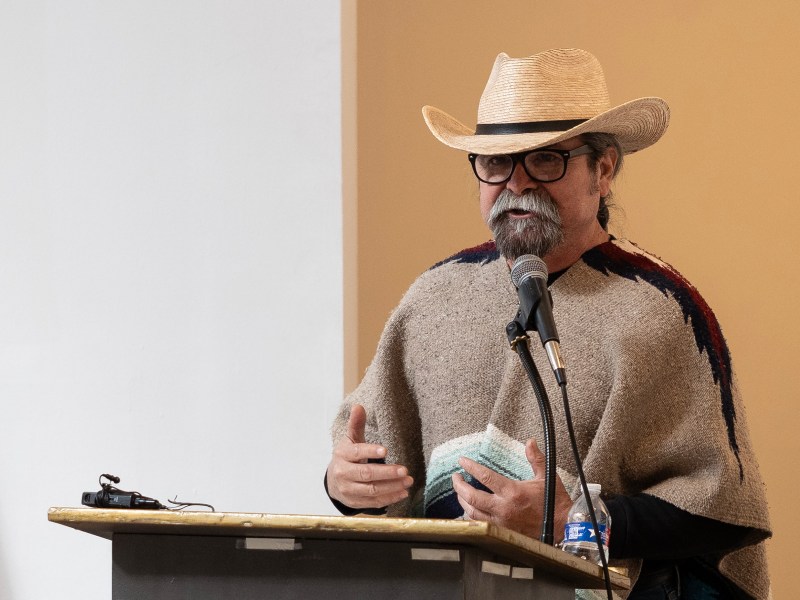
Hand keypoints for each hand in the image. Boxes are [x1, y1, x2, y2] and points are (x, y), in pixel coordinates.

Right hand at [326, 404, 413, 508]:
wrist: (334, 480)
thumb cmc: (347, 456)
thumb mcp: (350, 439)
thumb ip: (356, 424)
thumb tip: (358, 406)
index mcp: (342, 454)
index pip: (356, 452)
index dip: (370, 451)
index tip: (385, 450)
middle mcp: (343, 473)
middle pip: (366, 474)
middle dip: (387, 473)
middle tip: (405, 470)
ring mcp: (348, 490)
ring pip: (372, 490)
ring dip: (392, 487)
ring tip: (408, 481)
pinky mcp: (354, 502)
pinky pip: (373, 502)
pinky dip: (389, 499)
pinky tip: (403, 492)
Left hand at [451, 438, 571, 540]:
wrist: (562, 527)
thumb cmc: (554, 502)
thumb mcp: (546, 476)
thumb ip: (535, 458)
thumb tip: (530, 441)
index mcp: (512, 492)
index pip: (485, 477)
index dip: (470, 467)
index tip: (462, 461)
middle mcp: (503, 508)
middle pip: (472, 497)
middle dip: (459, 486)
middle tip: (455, 477)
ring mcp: (501, 522)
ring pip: (473, 513)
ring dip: (462, 501)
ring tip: (460, 491)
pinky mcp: (503, 532)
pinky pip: (480, 524)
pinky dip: (471, 516)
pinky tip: (469, 509)